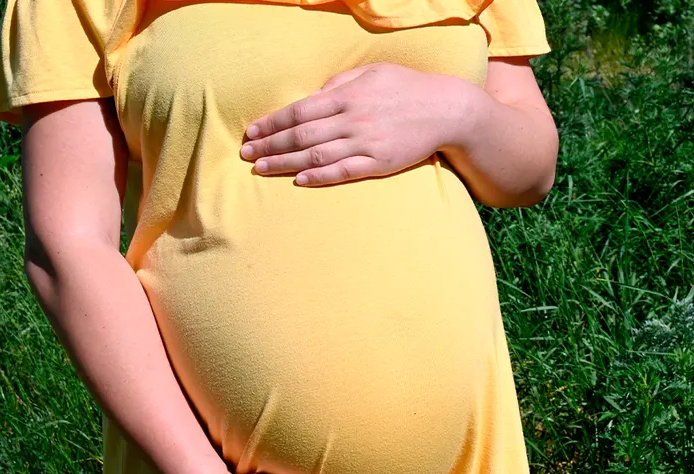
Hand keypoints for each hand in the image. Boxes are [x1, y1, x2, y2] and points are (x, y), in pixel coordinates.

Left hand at [241, 63, 476, 185]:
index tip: (252, 133)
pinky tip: (299, 180)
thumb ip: (340, 84)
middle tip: (246, 155)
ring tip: (262, 169)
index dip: (272, 123)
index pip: (299, 111)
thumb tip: (312, 96)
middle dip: (270, 145)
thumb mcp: (372, 73)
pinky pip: (344, 172)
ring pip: (317, 156)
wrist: (447, 110)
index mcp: (347, 95)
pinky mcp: (380, 163)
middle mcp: (353, 119)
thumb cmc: (407, 88)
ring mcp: (366, 143)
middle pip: (301, 135)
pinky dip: (320, 177)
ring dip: (285, 163)